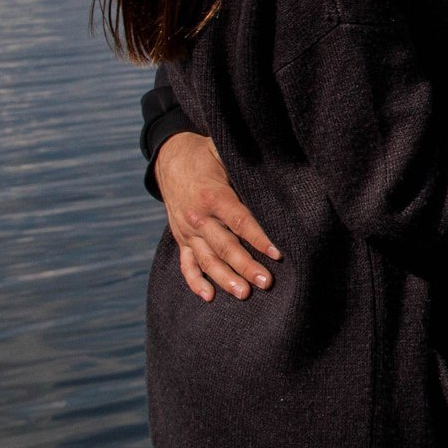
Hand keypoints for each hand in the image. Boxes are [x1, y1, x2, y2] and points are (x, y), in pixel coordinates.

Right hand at [153, 132, 280, 301]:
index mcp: (212, 196)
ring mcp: (187, 230)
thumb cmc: (206, 155)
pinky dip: (195, 281)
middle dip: (246, 266)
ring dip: (225, 279)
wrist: (170, 158)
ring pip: (207, 259)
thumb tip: (275, 166)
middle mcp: (198, 217)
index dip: (258, 238)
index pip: (239, 221)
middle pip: (225, 246)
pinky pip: (186, 264)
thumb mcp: (223, 151)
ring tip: (244, 294)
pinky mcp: (181, 238)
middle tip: (266, 282)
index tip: (277, 254)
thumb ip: (244, 163)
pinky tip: (209, 296)